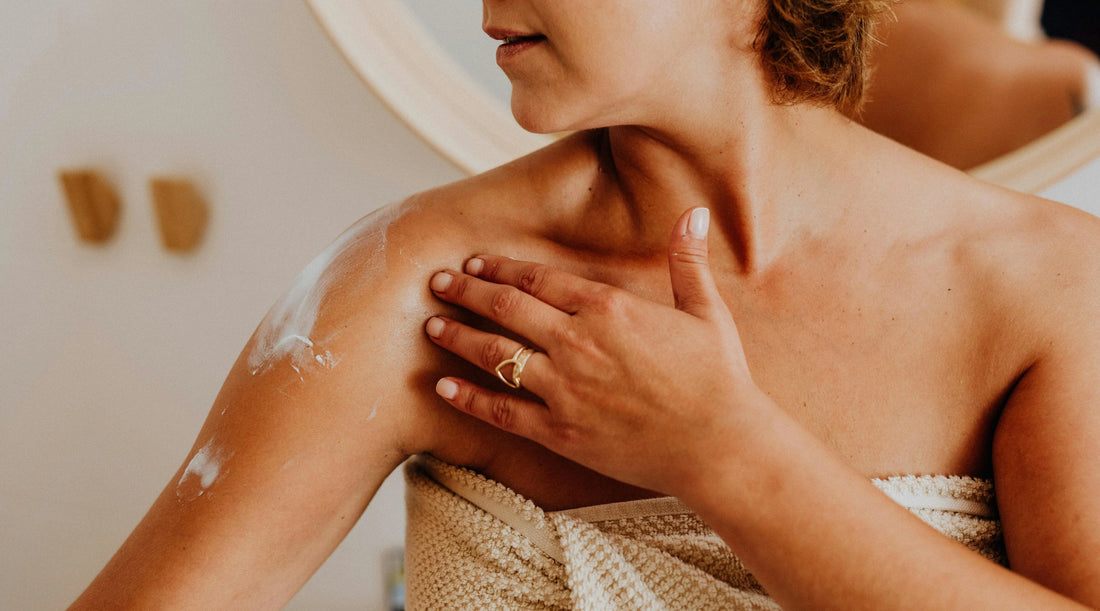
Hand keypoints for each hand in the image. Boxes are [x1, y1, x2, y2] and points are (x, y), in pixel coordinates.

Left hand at [425, 208, 772, 495]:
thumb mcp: (706, 311)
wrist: (719, 446)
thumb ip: (687, 261)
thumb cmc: (718, 378)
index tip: (475, 260)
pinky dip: (468, 398)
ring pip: (494, 355)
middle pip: (505, 308)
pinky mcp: (559, 431)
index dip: (501, 267)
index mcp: (608, 308)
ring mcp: (563, 388)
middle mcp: (577, 342)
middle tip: (437, 281)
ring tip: (430, 326)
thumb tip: (694, 212)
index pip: (538, 279)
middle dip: (466, 291)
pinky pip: (501, 411)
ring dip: (457, 337)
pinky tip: (442, 387)